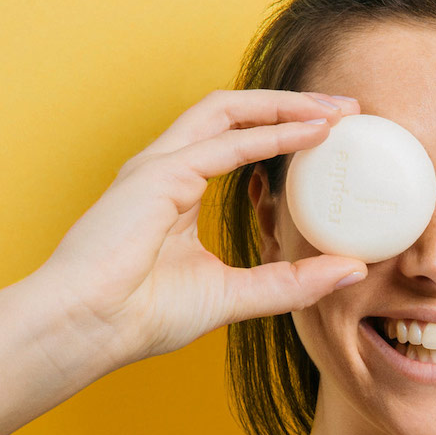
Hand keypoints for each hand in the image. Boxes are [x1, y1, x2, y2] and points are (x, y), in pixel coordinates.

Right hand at [32, 89, 366, 367]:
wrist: (84, 331)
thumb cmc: (140, 316)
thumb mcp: (235, 296)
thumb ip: (290, 282)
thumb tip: (351, 268)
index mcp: (178, 190)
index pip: (237, 141)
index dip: (285, 130)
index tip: (334, 134)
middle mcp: (168, 168)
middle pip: (236, 113)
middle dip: (293, 104)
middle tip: (346, 107)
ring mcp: (160, 166)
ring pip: (229, 111)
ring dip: (285, 105)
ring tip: (334, 110)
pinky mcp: (157, 175)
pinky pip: (224, 144)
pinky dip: (271, 135)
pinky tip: (309, 133)